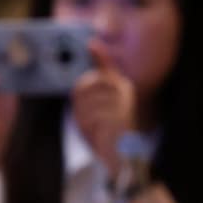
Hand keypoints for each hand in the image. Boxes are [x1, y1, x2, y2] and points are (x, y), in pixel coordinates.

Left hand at [71, 41, 136, 178]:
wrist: (124, 158)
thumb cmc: (108, 133)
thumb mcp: (98, 108)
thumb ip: (93, 89)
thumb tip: (88, 58)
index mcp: (121, 87)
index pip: (106, 67)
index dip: (99, 55)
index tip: (91, 45)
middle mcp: (123, 91)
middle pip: (84, 86)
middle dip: (78, 105)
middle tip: (87, 121)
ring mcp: (120, 103)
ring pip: (84, 102)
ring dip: (82, 119)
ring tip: (94, 130)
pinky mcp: (116, 117)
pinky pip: (89, 117)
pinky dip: (87, 128)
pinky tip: (97, 135)